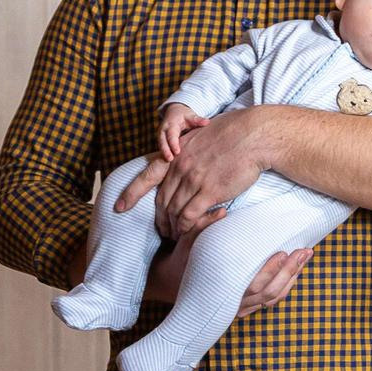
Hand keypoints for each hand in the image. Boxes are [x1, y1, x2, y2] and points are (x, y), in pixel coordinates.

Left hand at [113, 108, 267, 238]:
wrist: (252, 135)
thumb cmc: (230, 135)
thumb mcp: (198, 138)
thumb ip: (186, 153)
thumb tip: (179, 162)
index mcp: (176, 154)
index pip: (147, 176)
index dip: (131, 193)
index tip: (119, 207)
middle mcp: (180, 167)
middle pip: (161, 200)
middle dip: (159, 218)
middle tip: (161, 230)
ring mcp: (194, 180)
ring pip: (173, 210)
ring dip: (172, 226)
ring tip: (174, 235)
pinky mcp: (210, 191)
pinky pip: (190, 215)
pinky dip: (185, 227)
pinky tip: (186, 232)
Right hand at [145, 240, 312, 315]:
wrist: (170, 284)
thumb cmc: (182, 261)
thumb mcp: (188, 243)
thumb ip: (203, 227)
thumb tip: (221, 211)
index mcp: (221, 287)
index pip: (253, 285)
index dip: (271, 270)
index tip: (284, 252)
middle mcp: (233, 302)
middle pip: (269, 292)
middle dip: (290, 271)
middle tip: (305, 251)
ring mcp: (240, 307)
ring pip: (272, 298)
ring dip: (292, 278)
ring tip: (305, 256)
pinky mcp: (244, 306)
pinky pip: (269, 301)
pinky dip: (284, 288)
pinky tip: (295, 272)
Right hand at [158, 103, 208, 160]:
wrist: (174, 113)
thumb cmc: (184, 116)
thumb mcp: (190, 116)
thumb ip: (197, 119)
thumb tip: (207, 122)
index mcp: (171, 124)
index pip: (171, 134)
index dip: (173, 143)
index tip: (177, 151)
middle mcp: (163, 130)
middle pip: (162, 141)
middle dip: (165, 150)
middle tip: (170, 159)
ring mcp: (161, 136)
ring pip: (161, 146)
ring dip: (164, 154)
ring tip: (169, 163)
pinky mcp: (162, 141)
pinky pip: (162, 148)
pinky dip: (164, 155)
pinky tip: (169, 164)